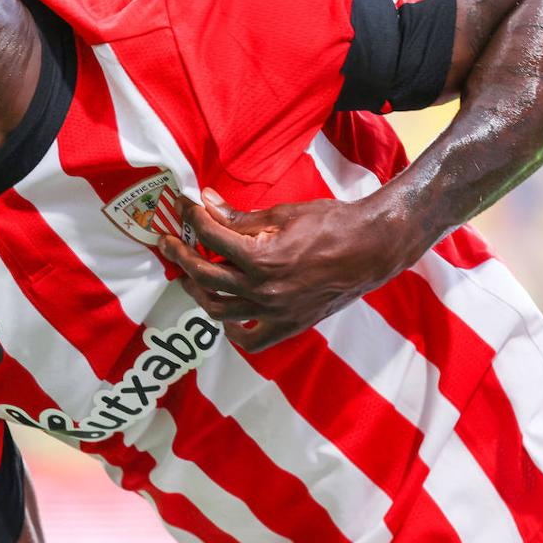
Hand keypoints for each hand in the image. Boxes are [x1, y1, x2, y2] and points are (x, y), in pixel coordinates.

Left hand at [157, 188, 423, 352]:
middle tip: (169, 242)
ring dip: (198, 291)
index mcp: (261, 258)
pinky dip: (233, 332)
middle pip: (204, 277)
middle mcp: (264, 290)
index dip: (193, 219)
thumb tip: (206, 202)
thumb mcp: (281, 213)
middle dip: (180, 256)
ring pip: (219, 310)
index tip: (184, 208)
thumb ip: (239, 216)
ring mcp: (276, 312)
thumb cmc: (331, 224)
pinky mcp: (290, 324)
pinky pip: (251, 339)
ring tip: (189, 275)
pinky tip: (225, 315)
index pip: (211, 238)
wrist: (372, 248)